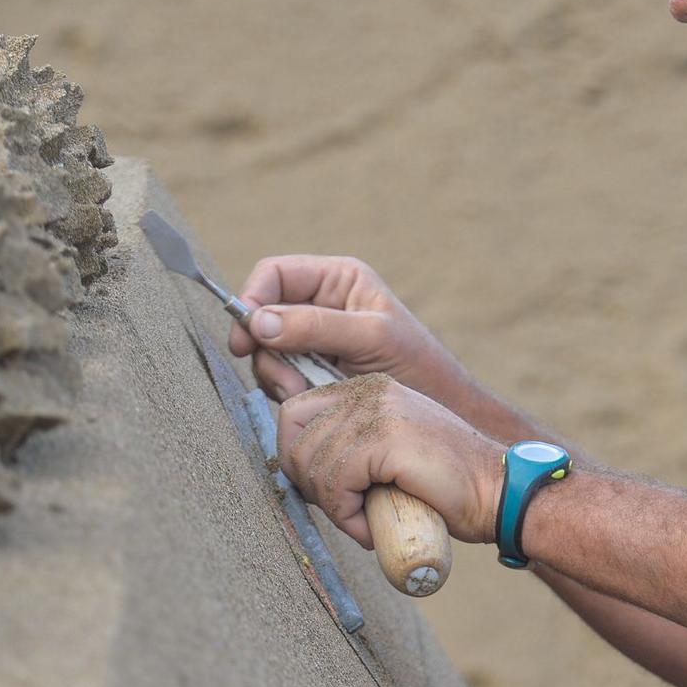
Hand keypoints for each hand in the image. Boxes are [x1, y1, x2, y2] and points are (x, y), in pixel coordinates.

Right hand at [226, 255, 469, 404]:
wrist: (440, 412)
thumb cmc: (418, 366)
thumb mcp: (371, 338)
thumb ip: (315, 326)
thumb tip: (258, 320)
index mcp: (338, 279)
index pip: (275, 274)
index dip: (253, 298)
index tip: (246, 335)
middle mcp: (320, 305)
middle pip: (263, 315)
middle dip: (267, 349)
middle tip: (284, 380)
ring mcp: (313, 342)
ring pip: (266, 351)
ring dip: (277, 375)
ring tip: (306, 394)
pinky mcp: (310, 374)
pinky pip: (278, 377)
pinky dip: (286, 392)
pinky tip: (310, 402)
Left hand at [276, 374, 502, 549]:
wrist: (498, 492)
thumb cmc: (443, 485)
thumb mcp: (386, 454)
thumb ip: (347, 447)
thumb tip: (294, 466)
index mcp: (366, 388)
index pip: (294, 412)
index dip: (297, 457)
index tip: (328, 490)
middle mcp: (369, 390)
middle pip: (291, 431)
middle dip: (306, 480)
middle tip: (342, 508)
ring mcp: (378, 410)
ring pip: (311, 460)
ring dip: (331, 505)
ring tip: (363, 521)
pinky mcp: (387, 438)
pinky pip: (336, 481)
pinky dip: (346, 515)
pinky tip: (371, 527)